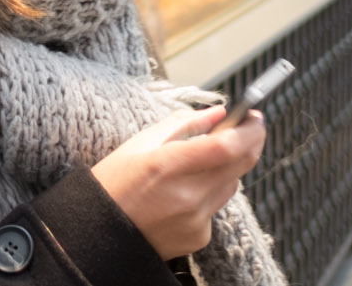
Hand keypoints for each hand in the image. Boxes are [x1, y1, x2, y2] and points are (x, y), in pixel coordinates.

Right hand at [88, 106, 265, 259]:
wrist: (97, 234)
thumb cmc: (113, 184)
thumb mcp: (139, 144)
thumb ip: (183, 124)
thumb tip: (219, 113)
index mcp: (168, 165)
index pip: (228, 145)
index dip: (250, 130)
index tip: (254, 117)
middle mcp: (187, 195)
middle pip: (241, 164)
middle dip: (250, 142)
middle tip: (246, 129)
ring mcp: (195, 219)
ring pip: (231, 184)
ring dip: (226, 169)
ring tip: (197, 166)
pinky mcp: (199, 237)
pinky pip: (216, 207)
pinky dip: (208, 195)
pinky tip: (181, 197)